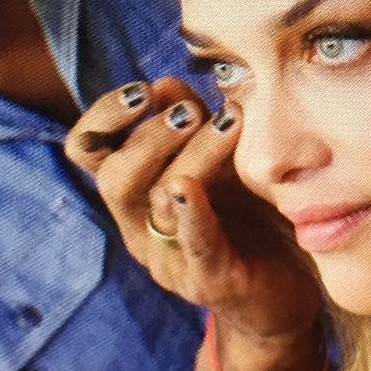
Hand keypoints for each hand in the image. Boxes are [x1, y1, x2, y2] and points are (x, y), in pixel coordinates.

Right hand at [64, 77, 322, 343]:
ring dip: (192, 156)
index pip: (87, 149)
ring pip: (160, 203)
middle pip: (115, 178)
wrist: (283, 287)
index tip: (142, 89)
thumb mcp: (216, 157)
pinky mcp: (209, 282)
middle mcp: (139, 225)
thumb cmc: (244, 212)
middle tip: (189, 111)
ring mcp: (170, 258)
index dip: (104, 116)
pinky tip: (193, 188)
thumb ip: (189, 120)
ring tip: (228, 122)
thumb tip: (164, 83)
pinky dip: (193, 215)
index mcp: (132, 189)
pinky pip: (195, 247)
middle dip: (148, 136)